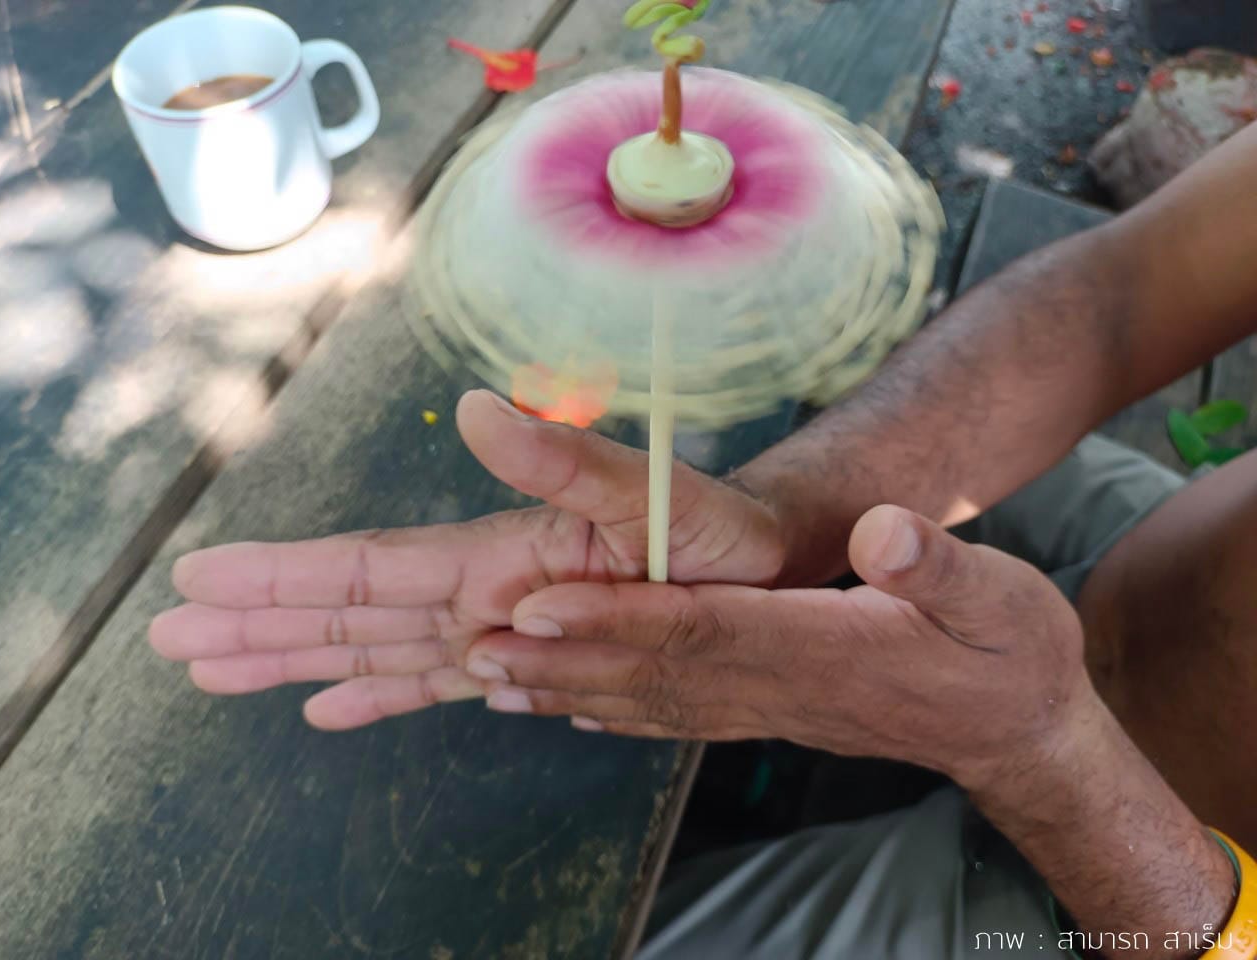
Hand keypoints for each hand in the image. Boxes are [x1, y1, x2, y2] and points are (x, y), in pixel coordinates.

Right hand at [149, 391, 782, 729]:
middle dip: (262, 621)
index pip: (374, 568)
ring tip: (213, 669)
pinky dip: (376, 695)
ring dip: (294, 657)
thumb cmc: (712, 528)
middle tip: (172, 634)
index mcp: (499, 556)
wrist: (754, 567)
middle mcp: (482, 591)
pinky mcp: (521, 657)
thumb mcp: (649, 489)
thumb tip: (479, 412)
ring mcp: (495, 626)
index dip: (288, 576)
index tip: (206, 578)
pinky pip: (434, 682)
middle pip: (352, 609)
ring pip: (375, 647)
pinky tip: (323, 708)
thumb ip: (564, 458)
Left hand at [465, 504, 1095, 786]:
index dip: (621, 619)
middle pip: (653, 671)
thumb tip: (883, 530)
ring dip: (568, 689)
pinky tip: (568, 709)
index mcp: (821, 649)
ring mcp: (766, 709)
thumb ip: (936, 565)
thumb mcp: (997, 596)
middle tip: (477, 647)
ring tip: (492, 680)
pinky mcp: (765, 713)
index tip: (548, 606)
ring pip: (651, 701)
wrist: (1013, 729)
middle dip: (562, 659)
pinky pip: (674, 718)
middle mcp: (778, 688)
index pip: (703, 632)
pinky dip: (612, 712)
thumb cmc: (1006, 654)